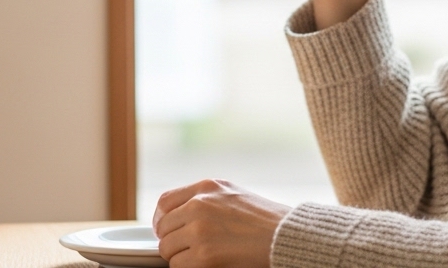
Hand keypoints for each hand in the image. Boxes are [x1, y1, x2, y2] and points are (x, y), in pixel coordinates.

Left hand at [152, 179, 290, 267]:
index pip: (165, 202)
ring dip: (179, 256)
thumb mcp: (232, 194)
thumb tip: (176, 215)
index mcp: (206, 187)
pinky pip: (178, 265)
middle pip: (163, 228)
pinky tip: (206, 264)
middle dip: (171, 241)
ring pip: (167, 249)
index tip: (165, 229)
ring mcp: (200, 231)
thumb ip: (204, 199)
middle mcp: (199, 205)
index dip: (161, 219)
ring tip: (200, 256)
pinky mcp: (205, 256)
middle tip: (185, 249)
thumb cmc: (265, 219)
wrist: (287, 237)